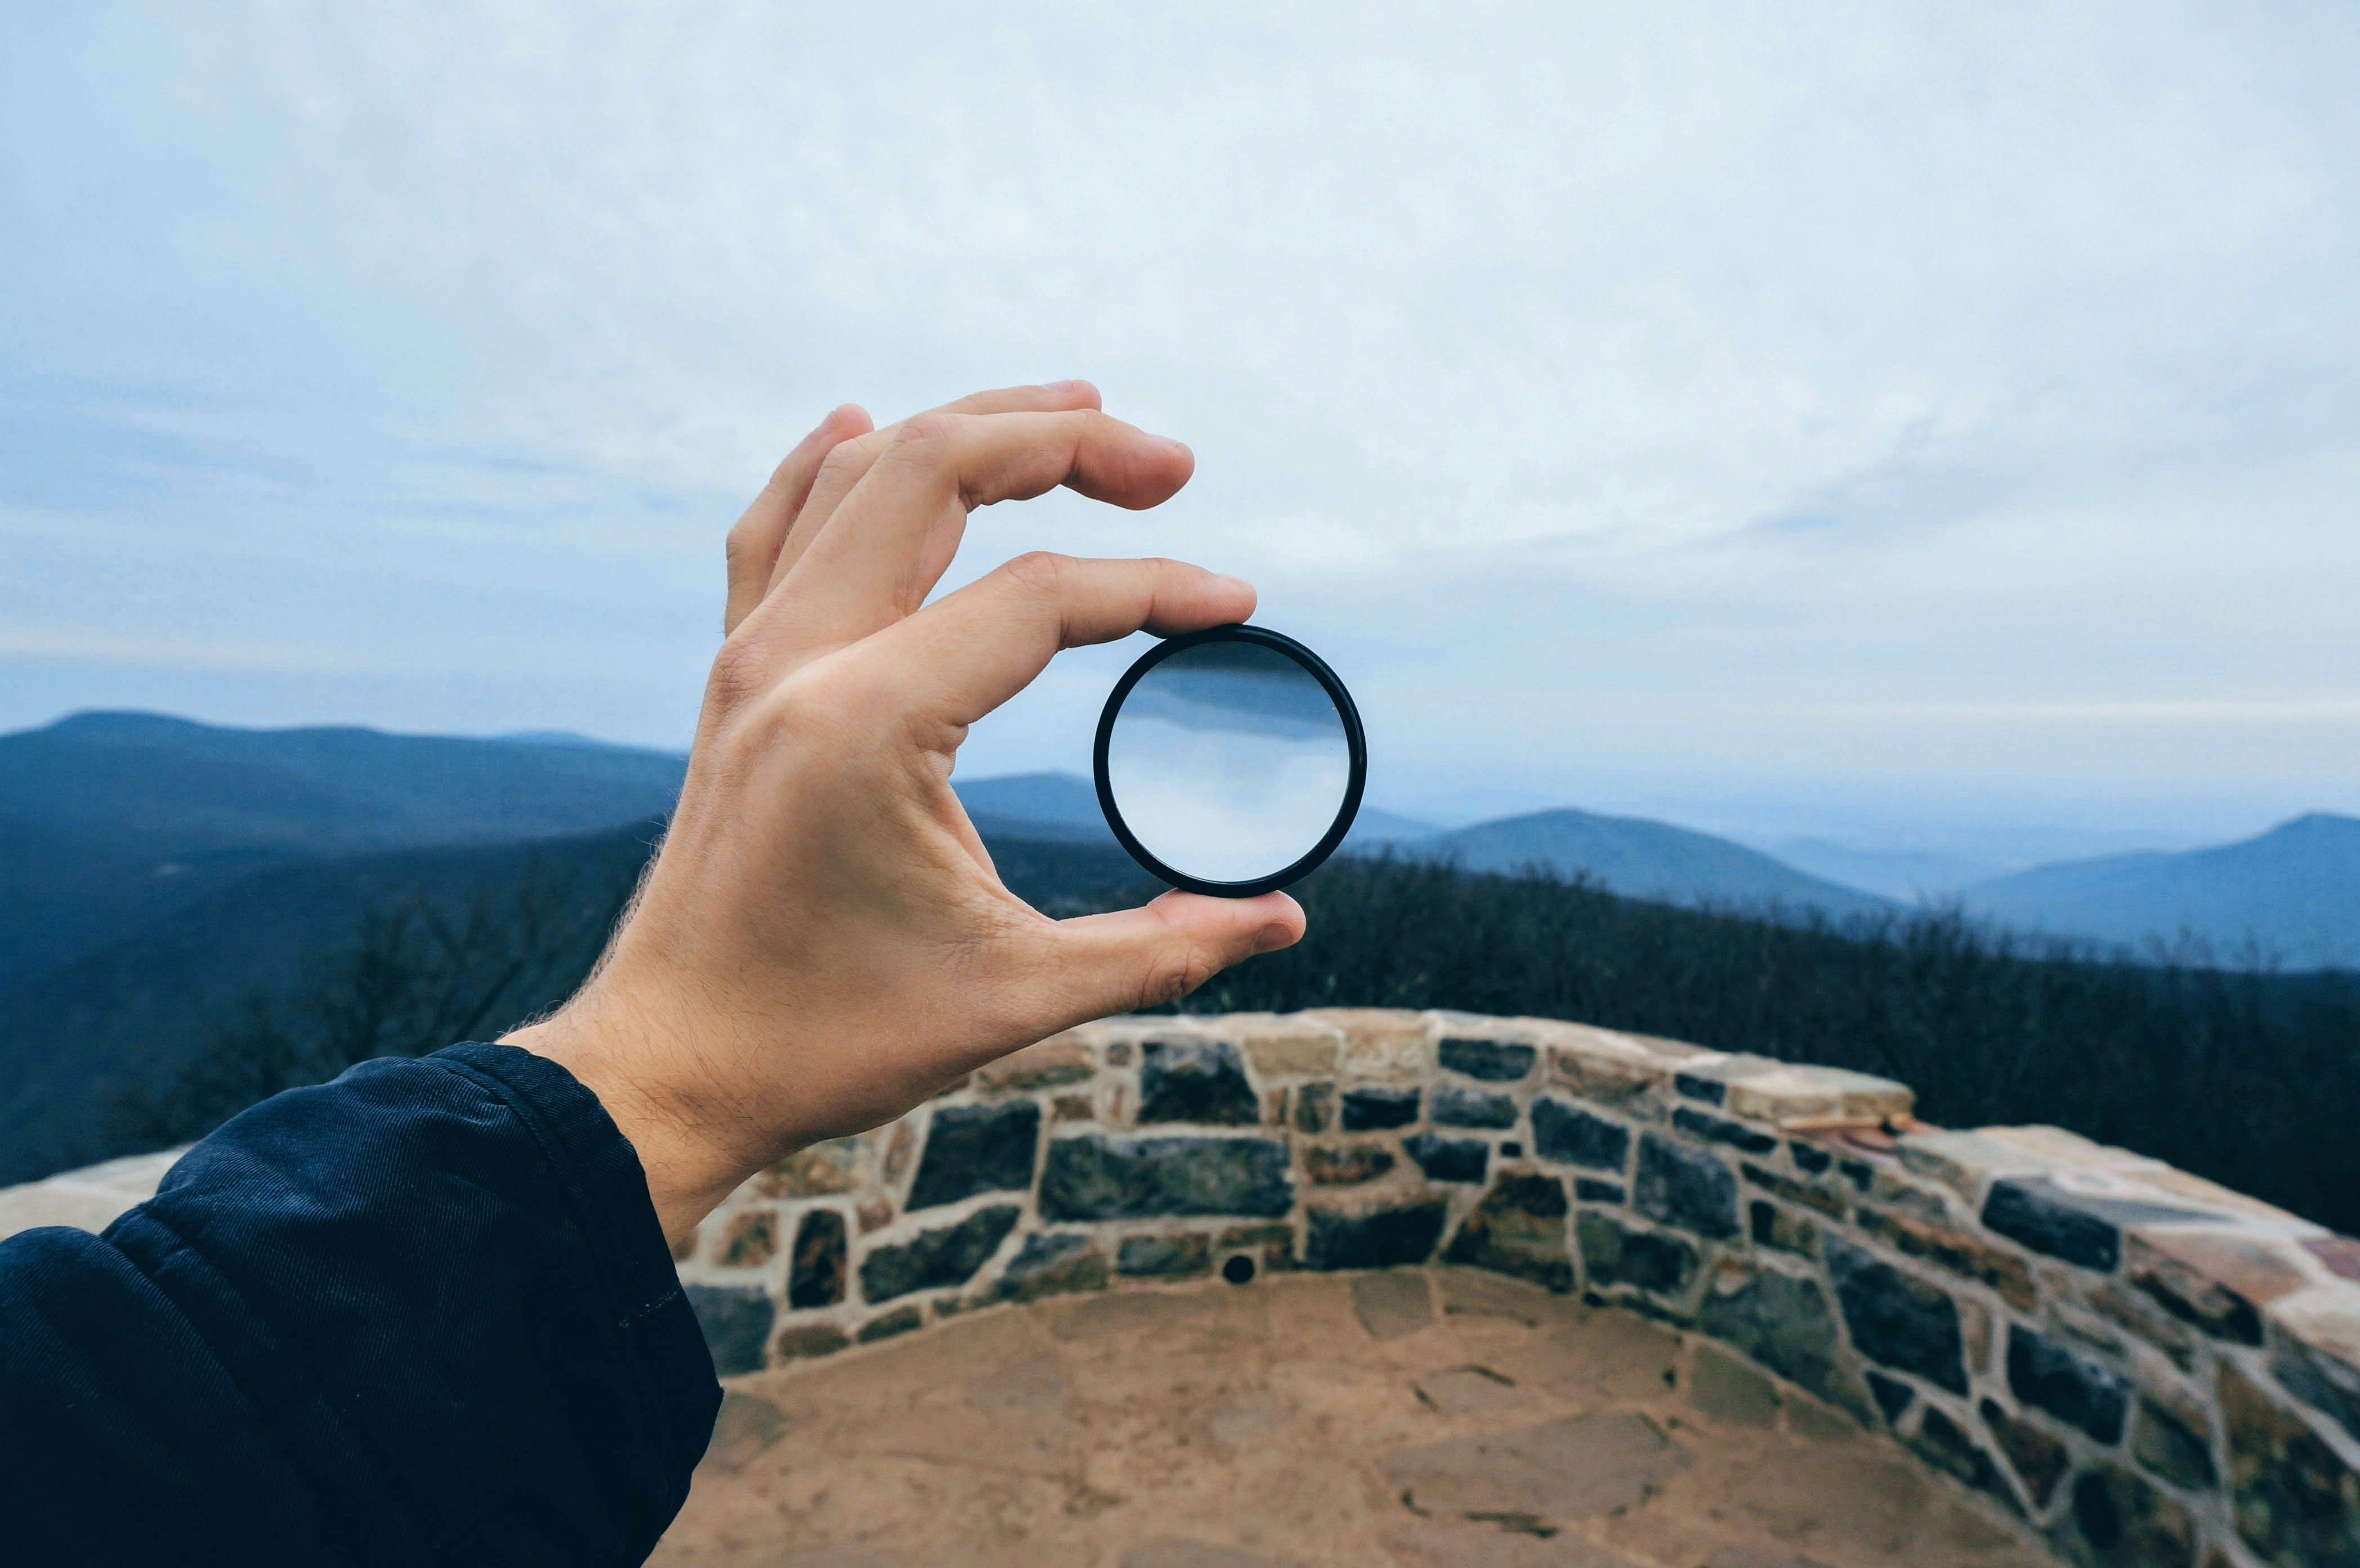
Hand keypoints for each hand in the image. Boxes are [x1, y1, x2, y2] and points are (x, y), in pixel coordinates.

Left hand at [506, 382, 1306, 1245]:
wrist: (665, 1069)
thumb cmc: (829, 1039)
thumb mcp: (1017, 997)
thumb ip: (1162, 950)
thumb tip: (1284, 922)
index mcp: (869, 721)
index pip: (1040, 598)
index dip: (1156, 588)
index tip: (1236, 604)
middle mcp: (798, 660)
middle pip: (939, 468)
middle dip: (1067, 442)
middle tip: (1172, 466)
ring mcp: (751, 660)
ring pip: (860, 474)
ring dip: (968, 426)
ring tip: (1072, 410)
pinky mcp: (731, 681)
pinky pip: (775, 527)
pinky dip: (829, 466)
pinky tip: (858, 422)